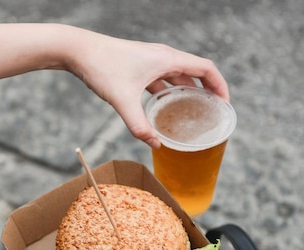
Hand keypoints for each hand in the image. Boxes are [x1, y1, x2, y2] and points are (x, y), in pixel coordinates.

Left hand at [63, 30, 229, 147]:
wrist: (78, 50)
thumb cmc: (101, 67)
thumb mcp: (122, 100)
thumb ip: (139, 125)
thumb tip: (155, 145)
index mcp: (167, 59)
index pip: (206, 69)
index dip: (220, 86)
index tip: (225, 104)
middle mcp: (163, 56)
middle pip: (195, 72)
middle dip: (207, 91)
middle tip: (213, 113)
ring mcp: (151, 60)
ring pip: (178, 75)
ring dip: (189, 91)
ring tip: (194, 112)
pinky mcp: (139, 66)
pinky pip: (163, 78)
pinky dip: (169, 91)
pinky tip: (165, 108)